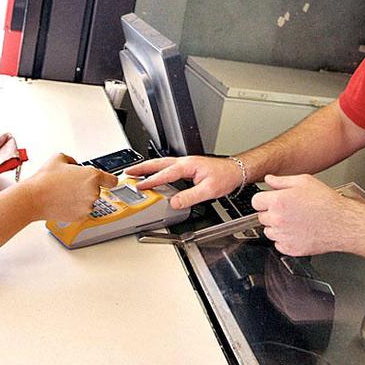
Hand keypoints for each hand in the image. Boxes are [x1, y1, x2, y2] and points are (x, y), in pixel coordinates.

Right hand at [23, 153, 117, 221]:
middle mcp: (93, 192)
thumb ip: (73, 160)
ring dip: (81, 198)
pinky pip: (82, 211)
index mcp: (92, 176)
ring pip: (89, 201)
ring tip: (64, 193)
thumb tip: (74, 165)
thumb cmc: (45, 180)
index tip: (106, 181)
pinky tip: (63, 201)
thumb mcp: (59, 158)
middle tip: (71, 184)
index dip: (108, 180)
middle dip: (87, 187)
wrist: (34, 198)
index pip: (112, 180)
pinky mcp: (80, 217)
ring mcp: (87, 206)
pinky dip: (75, 207)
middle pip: (97, 190)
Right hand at [127, 156, 243, 209]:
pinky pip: (168, 167)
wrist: (236, 171)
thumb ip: (190, 197)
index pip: (165, 174)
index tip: (140, 186)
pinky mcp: (188, 167)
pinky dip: (157, 169)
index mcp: (188, 165)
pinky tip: (154, 175)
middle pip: (158, 163)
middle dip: (142, 168)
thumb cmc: (225, 176)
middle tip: (128, 172)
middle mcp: (185, 162)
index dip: (151, 181)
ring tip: (135, 172)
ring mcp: (186, 164)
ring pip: (162, 163)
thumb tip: (174, 202)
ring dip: (147, 167)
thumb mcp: (209, 190)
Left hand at [253, 174, 363, 255]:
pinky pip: (278, 244)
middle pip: (261, 216)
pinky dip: (285, 239)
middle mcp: (277, 220)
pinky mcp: (289, 249)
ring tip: (295, 220)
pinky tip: (298, 231)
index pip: (255, 201)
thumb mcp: (304, 181)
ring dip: (277, 226)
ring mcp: (283, 236)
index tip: (270, 200)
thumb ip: (282, 181)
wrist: (342, 223)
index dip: (264, 199)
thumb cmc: (326, 202)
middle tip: (288, 210)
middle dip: (271, 212)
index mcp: (278, 201)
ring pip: (269, 231)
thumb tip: (268, 180)